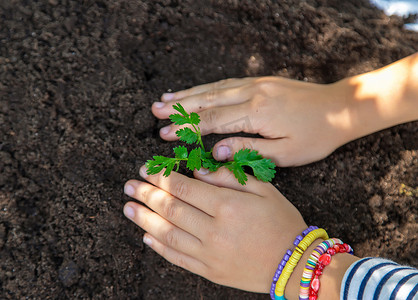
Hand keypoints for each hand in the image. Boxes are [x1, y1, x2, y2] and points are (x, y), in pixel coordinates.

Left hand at [123, 166, 305, 292]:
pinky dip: (159, 247)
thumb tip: (198, 171)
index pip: (184, 188)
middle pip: (171, 209)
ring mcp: (209, 254)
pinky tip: (146, 236)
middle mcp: (214, 230)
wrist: (295, 263)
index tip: (147, 169)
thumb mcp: (262, 189)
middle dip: (146, 195)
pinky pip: (177, 258)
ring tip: (128, 208)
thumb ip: (228, 177)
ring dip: (144, 219)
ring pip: (168, 234)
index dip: (162, 177)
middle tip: (129, 186)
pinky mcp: (209, 271)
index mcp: (228, 206)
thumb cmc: (281, 221)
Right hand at [151, 77, 352, 166]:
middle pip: (207, 100)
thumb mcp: (284, 153)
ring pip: (214, 88)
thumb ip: (247, 150)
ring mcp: (255, 84)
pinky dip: (206, 87)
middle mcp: (252, 94)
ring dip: (188, 94)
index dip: (186, 128)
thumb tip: (215, 151)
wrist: (341, 108)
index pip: (212, 121)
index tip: (164, 133)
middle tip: (154, 111)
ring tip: (164, 98)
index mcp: (257, 114)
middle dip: (179, 107)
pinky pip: (226, 83)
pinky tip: (194, 91)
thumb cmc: (315, 136)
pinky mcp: (260, 81)